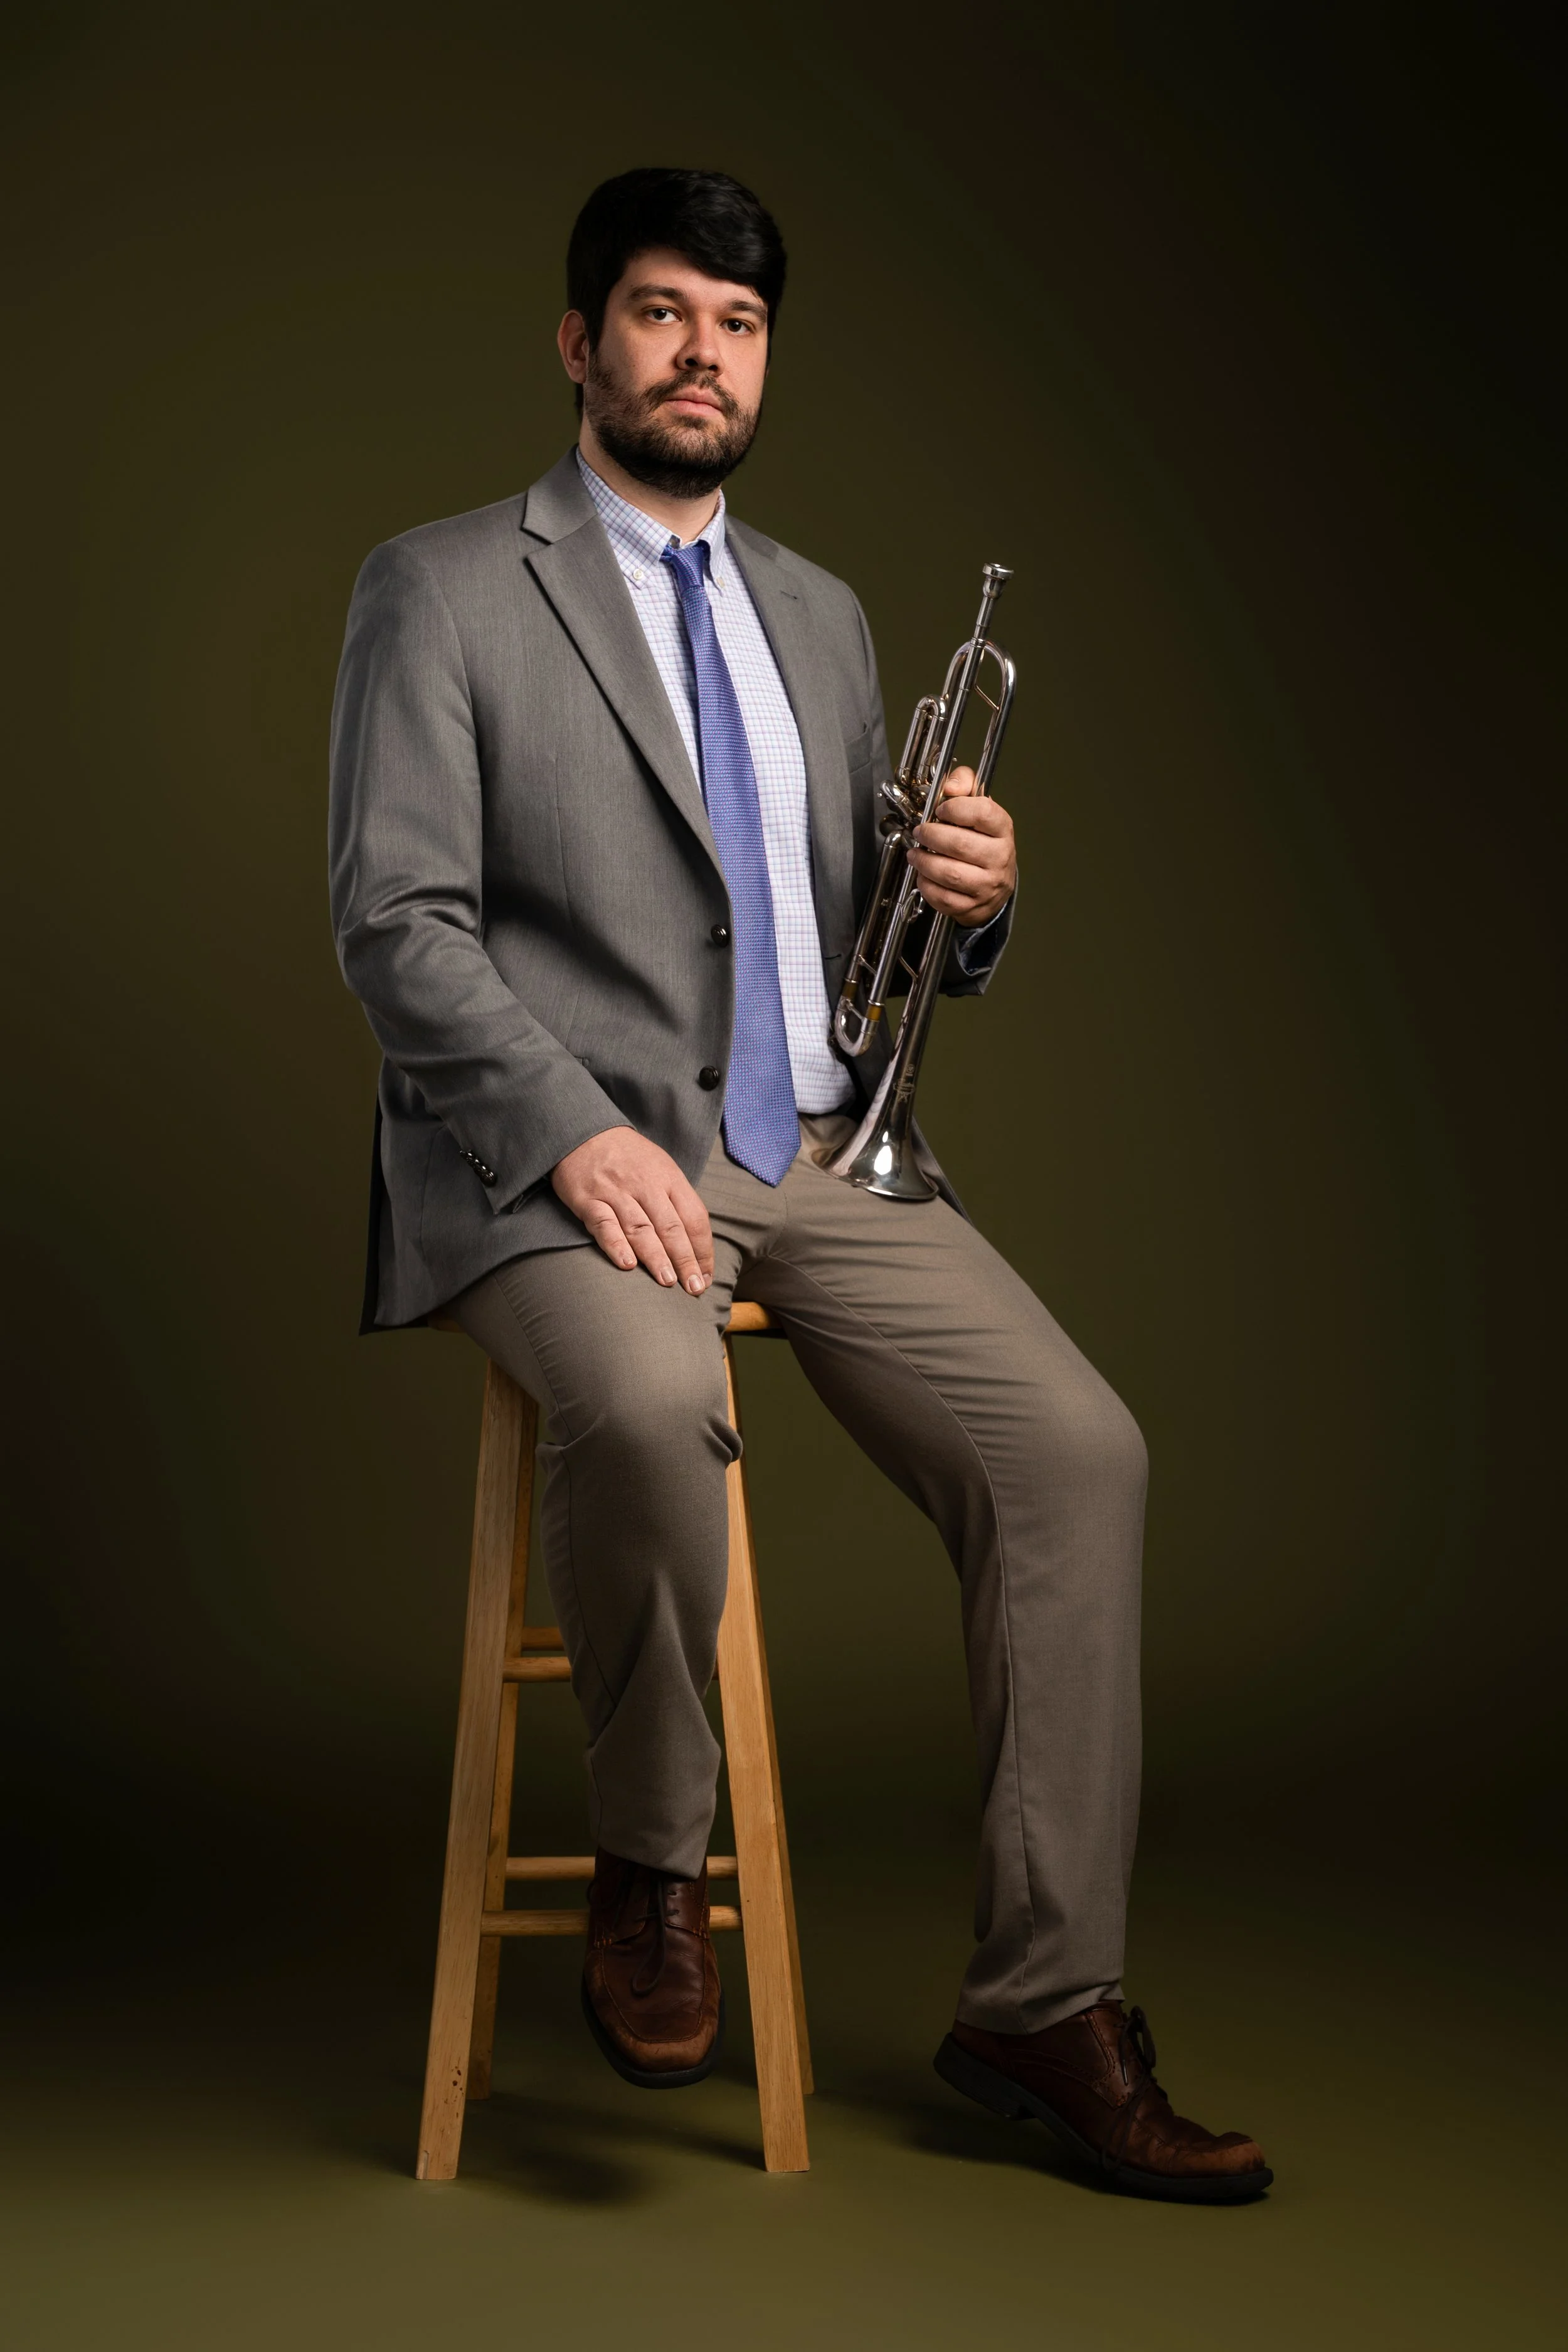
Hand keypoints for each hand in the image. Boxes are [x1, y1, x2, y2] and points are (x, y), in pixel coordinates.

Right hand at [551, 1128, 713, 1293]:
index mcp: (669, 1178)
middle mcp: (646, 1185)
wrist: (583, 1132)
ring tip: (668, 1281)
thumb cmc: (628, 1157)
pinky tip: (627, 1265)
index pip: (694, 1217)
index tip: (707, 1276)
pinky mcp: (588, 1199)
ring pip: (640, 1228)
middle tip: (694, 1288)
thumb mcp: (661, 1168)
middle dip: (685, 1260)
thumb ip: (677, 1201)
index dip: (703, 1249)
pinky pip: (604, 1224)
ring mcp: (616, 1192)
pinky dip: (615, 1245)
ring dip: (656, 1257)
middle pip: (671, 1227)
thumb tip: (697, 1243)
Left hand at [908, 766, 1016, 925]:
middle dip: (931, 836)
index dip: (955, 808)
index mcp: (1003, 829)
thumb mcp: (978, 808)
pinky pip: (944, 897)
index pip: (983, 813)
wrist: (996, 886)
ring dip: (924, 861)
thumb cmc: (982, 842)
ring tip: (915, 854)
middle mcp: (1000, 857)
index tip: (939, 810)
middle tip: (919, 832)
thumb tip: (949, 785)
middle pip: (960, 844)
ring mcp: (988, 885)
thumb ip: (965, 786)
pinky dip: (926, 885)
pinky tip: (923, 875)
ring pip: (950, 874)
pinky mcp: (973, 907)